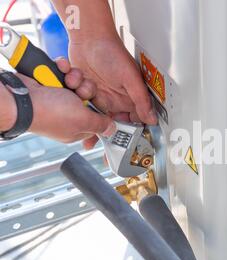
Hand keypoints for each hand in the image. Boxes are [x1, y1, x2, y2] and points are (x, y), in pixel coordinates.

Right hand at [0, 59, 115, 142]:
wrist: (20, 97)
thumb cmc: (49, 112)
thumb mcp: (82, 120)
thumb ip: (99, 124)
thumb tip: (112, 130)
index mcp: (76, 127)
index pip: (97, 117)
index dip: (101, 107)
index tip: (99, 100)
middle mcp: (68, 113)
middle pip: (89, 96)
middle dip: (87, 89)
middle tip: (80, 91)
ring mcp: (58, 97)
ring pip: (77, 82)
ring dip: (75, 77)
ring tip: (68, 80)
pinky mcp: (50, 82)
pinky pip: (63, 71)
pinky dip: (62, 67)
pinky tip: (61, 68)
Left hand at [69, 36, 156, 124]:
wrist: (90, 37)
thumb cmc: (113, 52)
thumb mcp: (131, 79)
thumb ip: (141, 101)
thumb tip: (152, 119)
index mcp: (128, 99)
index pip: (128, 122)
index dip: (121, 126)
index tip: (112, 125)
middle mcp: (113, 99)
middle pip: (105, 118)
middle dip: (96, 110)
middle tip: (94, 98)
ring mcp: (97, 94)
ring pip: (87, 108)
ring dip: (83, 94)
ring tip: (85, 81)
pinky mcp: (82, 89)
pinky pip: (75, 97)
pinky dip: (73, 86)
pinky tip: (77, 75)